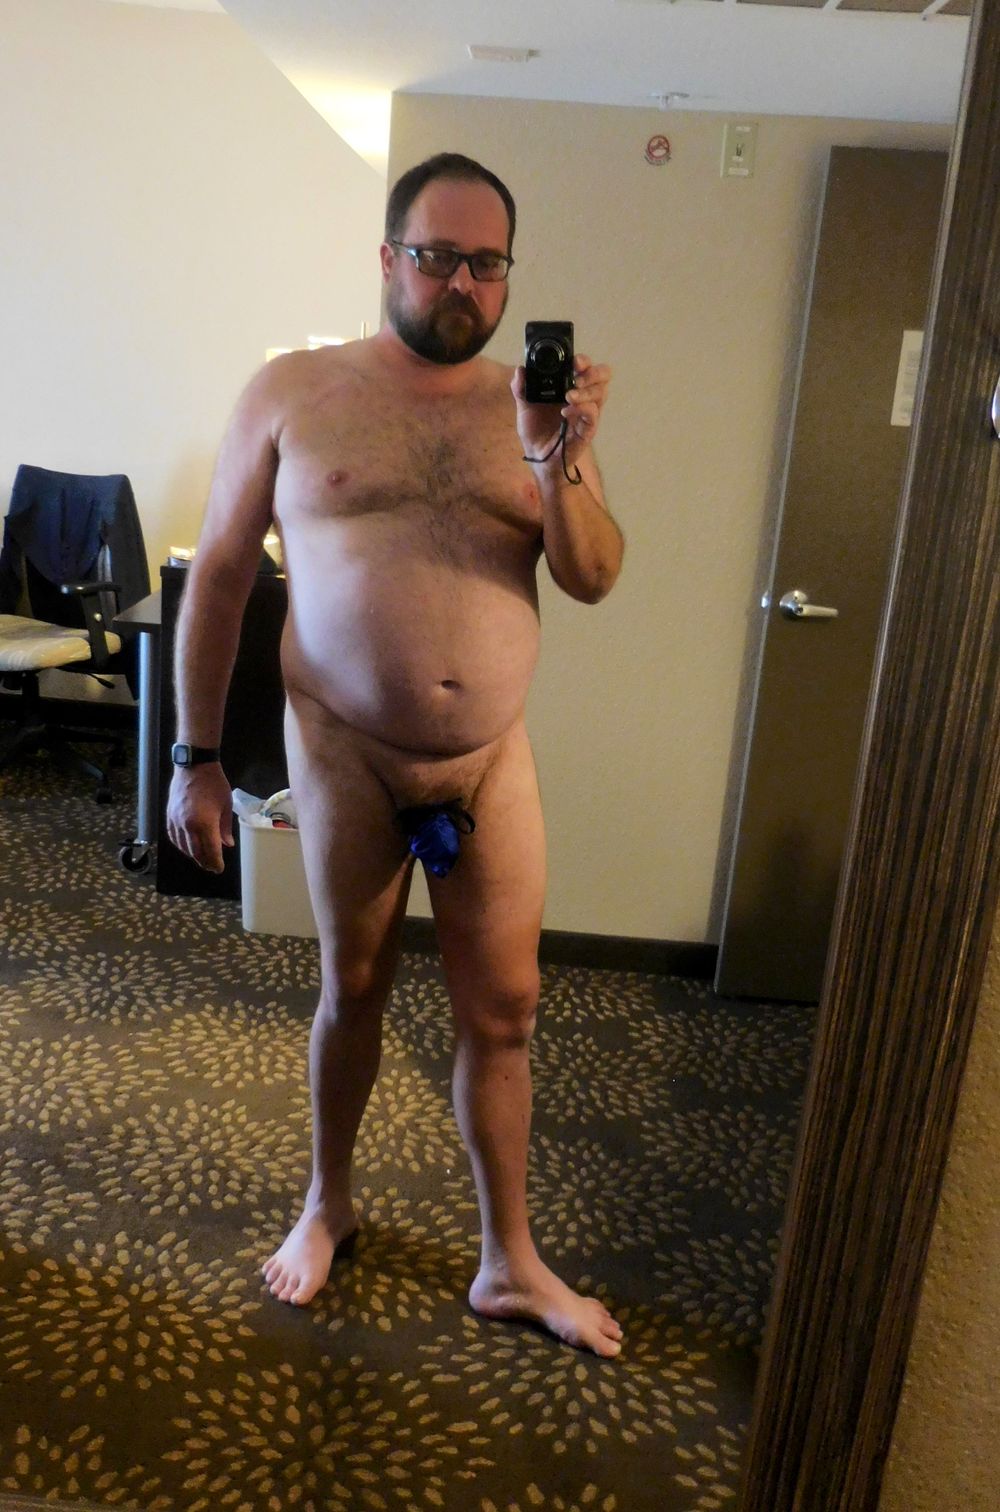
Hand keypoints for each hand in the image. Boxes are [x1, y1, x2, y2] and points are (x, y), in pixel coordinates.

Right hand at [166, 763, 233, 872]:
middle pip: (195, 852)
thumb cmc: (214, 783)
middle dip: (204, 862)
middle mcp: (188, 825)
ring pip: (183, 846)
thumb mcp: (226, 805)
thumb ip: (225, 827)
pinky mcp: (169, 816)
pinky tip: (187, 846)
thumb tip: (228, 844)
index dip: (215, 862)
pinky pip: (173, 837)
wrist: (194, 766)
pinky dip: (180, 845)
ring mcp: (176, 821)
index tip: (219, 869)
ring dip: (192, 855)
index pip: (210, 850)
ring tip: (202, 858)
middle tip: (212, 867)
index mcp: (205, 823)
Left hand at [512, 354, 610, 470]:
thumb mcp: (524, 406)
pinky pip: (593, 415)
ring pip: (602, 393)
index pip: (587, 366)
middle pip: (603, 375)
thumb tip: (520, 370)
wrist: (537, 456)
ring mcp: (587, 413)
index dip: (584, 360)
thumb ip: (521, 388)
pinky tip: (566, 411)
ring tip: (569, 396)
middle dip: (593, 372)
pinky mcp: (587, 430)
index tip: (573, 361)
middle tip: (576, 377)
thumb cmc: (536, 429)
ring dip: (586, 391)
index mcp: (570, 385)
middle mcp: (584, 396)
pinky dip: (582, 409)